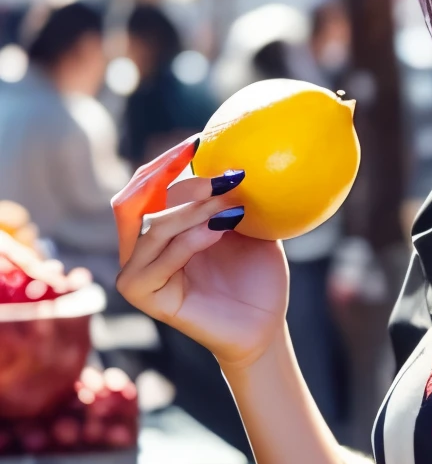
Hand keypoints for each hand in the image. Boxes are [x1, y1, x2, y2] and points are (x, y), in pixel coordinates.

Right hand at [114, 146, 287, 368]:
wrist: (265, 323)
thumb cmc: (256, 274)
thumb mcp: (246, 223)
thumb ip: (232, 192)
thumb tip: (237, 145)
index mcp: (155, 228)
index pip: (145, 185)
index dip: (165, 161)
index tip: (200, 140)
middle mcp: (138, 248)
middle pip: (135, 199)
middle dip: (170, 177)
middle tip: (209, 166)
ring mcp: (136, 272)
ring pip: (152, 225)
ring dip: (193, 209)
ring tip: (231, 204)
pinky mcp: (145, 295)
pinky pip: (161, 258)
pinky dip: (191, 240)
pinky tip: (221, 229)